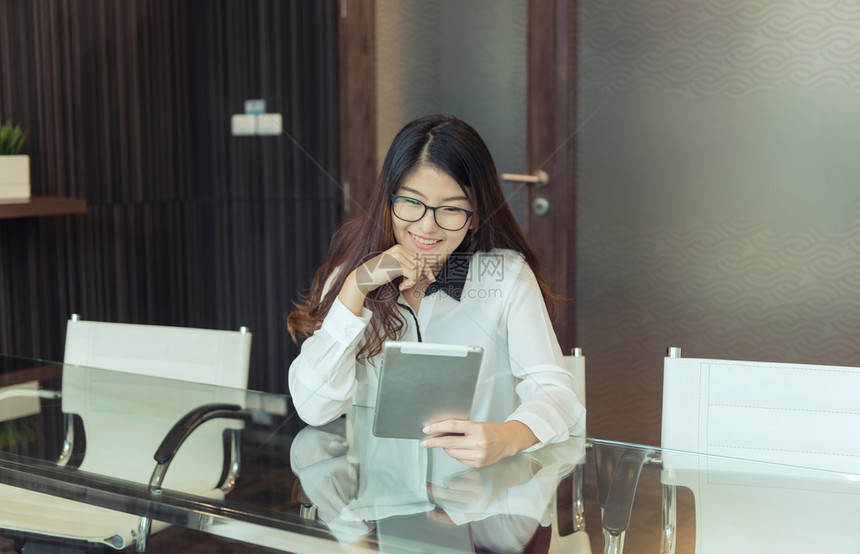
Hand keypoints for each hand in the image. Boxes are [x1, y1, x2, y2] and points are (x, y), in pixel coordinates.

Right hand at [338, 245, 435, 314]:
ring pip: (418, 271)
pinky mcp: (396, 264)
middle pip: (421, 264)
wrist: (362, 278)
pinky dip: (410, 283)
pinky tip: (401, 286)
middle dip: (420, 276)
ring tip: (403, 285)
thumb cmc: (378, 274)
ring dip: (412, 282)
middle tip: (410, 284)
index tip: (430, 278)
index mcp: (400, 247)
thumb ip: (407, 264)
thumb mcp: (394, 266)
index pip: (420, 258)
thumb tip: (426, 271)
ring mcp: (398, 256)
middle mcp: (399, 249)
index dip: (426, 270)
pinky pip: (413, 275)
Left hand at [420, 420, 538, 467]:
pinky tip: (462, 450)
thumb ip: (460, 428)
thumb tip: (439, 431)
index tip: (427, 429)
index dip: (437, 427)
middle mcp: (478, 442)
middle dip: (434, 442)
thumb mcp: (476, 424)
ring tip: (450, 443)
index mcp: (477, 428)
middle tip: (424, 442)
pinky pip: (459, 460)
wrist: (506, 441)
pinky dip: (456, 454)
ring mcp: (478, 455)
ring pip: (452, 452)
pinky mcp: (478, 464)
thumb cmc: (489, 431)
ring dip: (446, 448)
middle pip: (449, 442)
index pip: (452, 426)